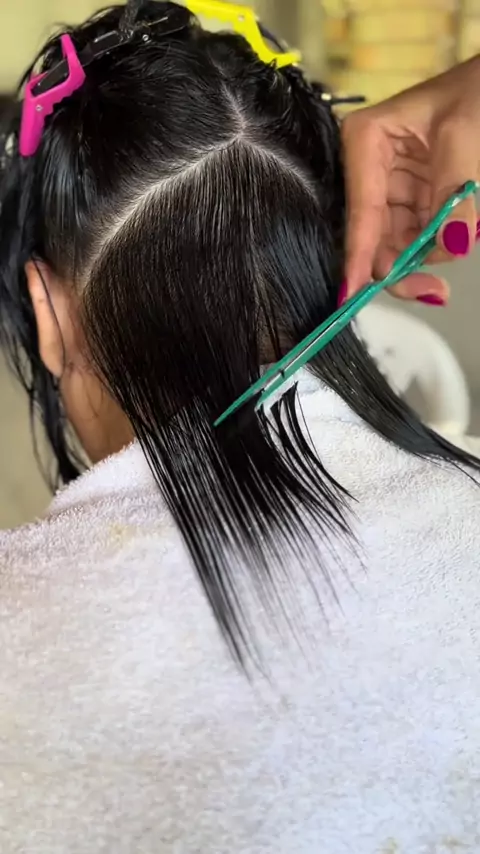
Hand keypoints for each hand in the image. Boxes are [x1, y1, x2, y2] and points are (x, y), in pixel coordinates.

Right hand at [341, 55, 479, 305]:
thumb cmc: (478, 90)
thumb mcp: (465, 137)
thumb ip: (456, 196)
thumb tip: (452, 245)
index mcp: (366, 142)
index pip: (362, 211)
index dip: (359, 255)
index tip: (351, 293)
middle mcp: (370, 168)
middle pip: (374, 236)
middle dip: (401, 264)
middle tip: (433, 289)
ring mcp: (392, 186)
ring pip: (395, 243)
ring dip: (425, 256)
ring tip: (462, 237)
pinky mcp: (413, 198)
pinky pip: (417, 237)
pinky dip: (437, 244)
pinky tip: (456, 233)